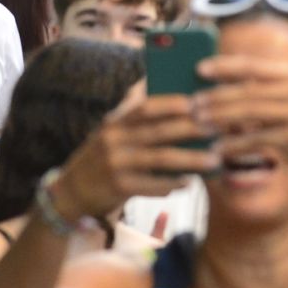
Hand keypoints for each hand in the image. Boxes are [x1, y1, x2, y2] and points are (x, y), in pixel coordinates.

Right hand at [51, 91, 216, 221]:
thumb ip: (135, 116)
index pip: (145, 107)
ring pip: (161, 159)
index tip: (196, 102)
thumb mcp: (112, 132)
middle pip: (159, 131)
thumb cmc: (104, 157)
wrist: (72, 192)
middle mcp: (113, 139)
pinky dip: (173, 184)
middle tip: (216, 129)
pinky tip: (189, 183)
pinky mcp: (119, 187)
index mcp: (115, 122)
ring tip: (214, 160)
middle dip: (190, 129)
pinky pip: (153, 185)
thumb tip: (168, 96)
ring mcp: (116, 164)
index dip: (171, 104)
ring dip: (190, 159)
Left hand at [193, 54, 287, 182]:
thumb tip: (215, 87)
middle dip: (216, 97)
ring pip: (250, 113)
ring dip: (220, 118)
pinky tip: (217, 148)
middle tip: (191, 104)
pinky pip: (257, 139)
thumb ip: (258, 90)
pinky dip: (235, 144)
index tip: (198, 69)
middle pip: (247, 90)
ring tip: (199, 123)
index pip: (252, 65)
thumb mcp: (284, 99)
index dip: (224, 66)